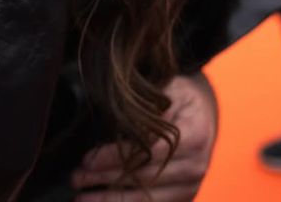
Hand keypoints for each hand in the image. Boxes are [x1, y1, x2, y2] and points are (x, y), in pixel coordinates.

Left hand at [70, 73, 217, 200]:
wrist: (204, 111)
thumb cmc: (178, 95)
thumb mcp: (165, 88)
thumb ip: (144, 108)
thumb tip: (112, 120)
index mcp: (193, 135)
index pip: (147, 152)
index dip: (115, 158)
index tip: (87, 160)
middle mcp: (196, 166)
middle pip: (144, 179)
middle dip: (106, 182)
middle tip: (76, 179)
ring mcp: (192, 185)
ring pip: (148, 199)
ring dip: (112, 201)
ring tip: (82, 198)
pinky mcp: (185, 197)